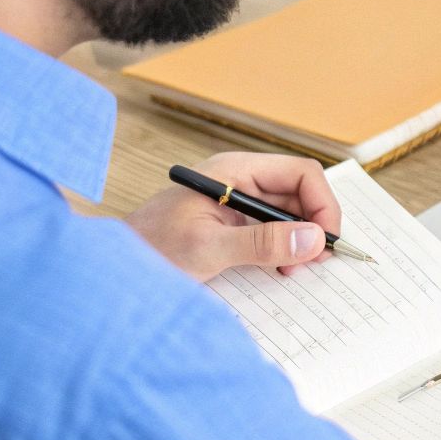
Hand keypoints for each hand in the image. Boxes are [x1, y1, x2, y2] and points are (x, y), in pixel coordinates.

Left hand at [124, 152, 341, 281]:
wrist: (114, 269)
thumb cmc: (149, 250)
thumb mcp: (209, 248)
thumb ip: (262, 243)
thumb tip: (313, 240)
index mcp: (235, 170)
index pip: (300, 174)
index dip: (322, 204)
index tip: (326, 240)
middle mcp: (241, 180)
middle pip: (300, 192)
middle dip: (315, 224)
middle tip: (317, 259)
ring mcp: (238, 202)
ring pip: (291, 212)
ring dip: (302, 239)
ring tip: (295, 267)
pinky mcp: (235, 224)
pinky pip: (274, 228)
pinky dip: (286, 248)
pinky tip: (280, 268)